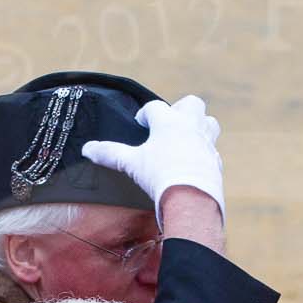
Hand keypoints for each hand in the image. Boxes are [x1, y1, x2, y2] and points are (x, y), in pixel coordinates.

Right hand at [80, 95, 224, 219]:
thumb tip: (87, 149)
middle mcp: (191, 126)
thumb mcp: (131, 163)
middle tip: (169, 125)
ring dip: (200, 126)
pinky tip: (194, 163)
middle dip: (181, 109)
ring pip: (210, 123)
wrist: (191, 198)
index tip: (140, 124)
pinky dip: (204, 154)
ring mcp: (206, 143)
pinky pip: (212, 151)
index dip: (145, 115)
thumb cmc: (160, 175)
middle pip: (192, 104)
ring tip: (185, 139)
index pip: (154, 107)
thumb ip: (110, 154)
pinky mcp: (215, 162)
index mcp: (168, 122)